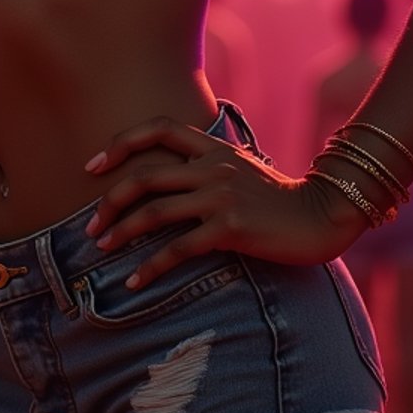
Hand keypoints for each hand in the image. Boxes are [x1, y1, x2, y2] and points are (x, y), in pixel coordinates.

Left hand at [83, 114, 367, 287]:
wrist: (322, 215)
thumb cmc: (280, 198)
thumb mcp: (241, 168)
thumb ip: (209, 165)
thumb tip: (170, 179)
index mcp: (213, 147)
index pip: (157, 129)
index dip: (120, 144)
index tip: (93, 166)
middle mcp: (213, 166)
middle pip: (145, 176)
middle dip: (110, 201)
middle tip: (90, 225)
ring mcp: (221, 196)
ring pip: (155, 212)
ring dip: (122, 232)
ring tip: (103, 249)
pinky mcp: (230, 228)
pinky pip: (178, 249)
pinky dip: (151, 268)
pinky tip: (135, 283)